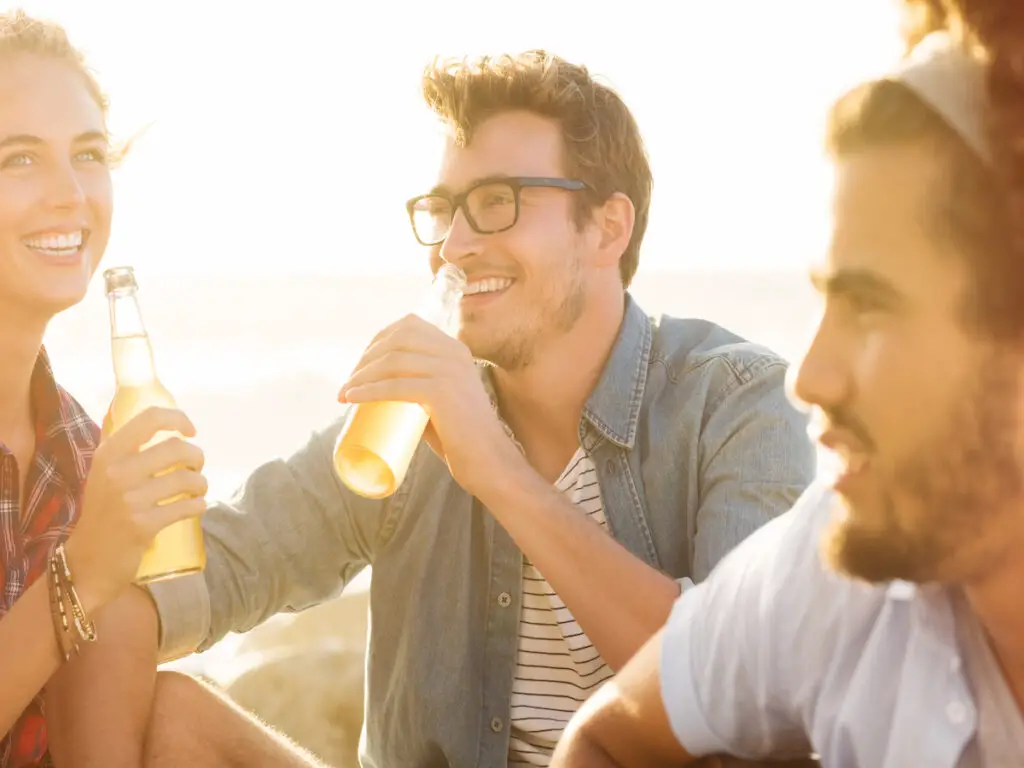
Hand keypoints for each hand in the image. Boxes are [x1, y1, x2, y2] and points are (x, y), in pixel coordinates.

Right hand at [63, 406, 207, 612]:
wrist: (89, 560)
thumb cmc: (103, 512)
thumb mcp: (104, 473)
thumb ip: (128, 449)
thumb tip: (167, 424)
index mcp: (107, 454)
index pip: (149, 418)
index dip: (178, 419)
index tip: (191, 431)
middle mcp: (116, 472)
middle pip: (177, 448)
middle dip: (197, 457)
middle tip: (196, 468)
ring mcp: (129, 499)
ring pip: (187, 478)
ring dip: (201, 483)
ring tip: (197, 489)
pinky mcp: (143, 524)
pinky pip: (188, 506)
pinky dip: (199, 505)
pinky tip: (196, 506)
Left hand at [339, 314, 524, 498]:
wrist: (489, 463)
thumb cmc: (460, 438)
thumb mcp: (442, 399)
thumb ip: (420, 388)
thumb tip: (379, 389)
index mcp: (454, 348)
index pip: (408, 325)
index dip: (377, 340)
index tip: (359, 366)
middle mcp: (454, 352)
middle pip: (397, 338)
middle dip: (365, 356)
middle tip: (348, 383)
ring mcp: (450, 370)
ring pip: (394, 361)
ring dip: (361, 374)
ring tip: (344, 393)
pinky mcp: (443, 392)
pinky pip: (397, 386)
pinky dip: (369, 390)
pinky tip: (352, 396)